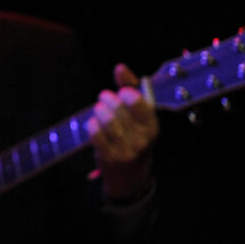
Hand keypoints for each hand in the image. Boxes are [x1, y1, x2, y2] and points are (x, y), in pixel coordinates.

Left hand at [87, 63, 158, 200]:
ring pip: (106, 120)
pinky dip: (92, 124)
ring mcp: (125, 150)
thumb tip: (120, 67)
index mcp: (152, 127)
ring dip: (99, 110)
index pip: (141, 104)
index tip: (122, 91)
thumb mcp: (138, 116)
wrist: (130, 176)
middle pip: (118, 109)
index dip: (128, 93)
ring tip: (98, 109)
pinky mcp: (108, 157)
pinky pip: (95, 134)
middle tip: (104, 97)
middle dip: (108, 99)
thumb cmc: (133, 137)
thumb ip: (130, 88)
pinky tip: (93, 123)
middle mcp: (142, 140)